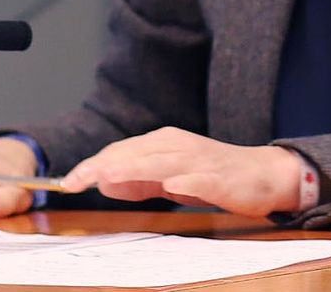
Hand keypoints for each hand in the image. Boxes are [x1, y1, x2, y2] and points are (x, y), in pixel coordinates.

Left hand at [60, 127, 304, 217]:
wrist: (263, 175)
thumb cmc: (213, 175)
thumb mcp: (168, 179)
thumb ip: (138, 181)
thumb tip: (105, 183)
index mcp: (162, 143)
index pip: (120, 152)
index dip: (92, 165)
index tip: (67, 182)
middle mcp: (177, 145)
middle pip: (134, 154)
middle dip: (103, 166)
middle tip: (76, 180)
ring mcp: (199, 159)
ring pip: (162, 162)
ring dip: (135, 169)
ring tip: (108, 176)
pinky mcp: (220, 176)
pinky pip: (201, 178)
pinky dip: (186, 180)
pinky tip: (172, 185)